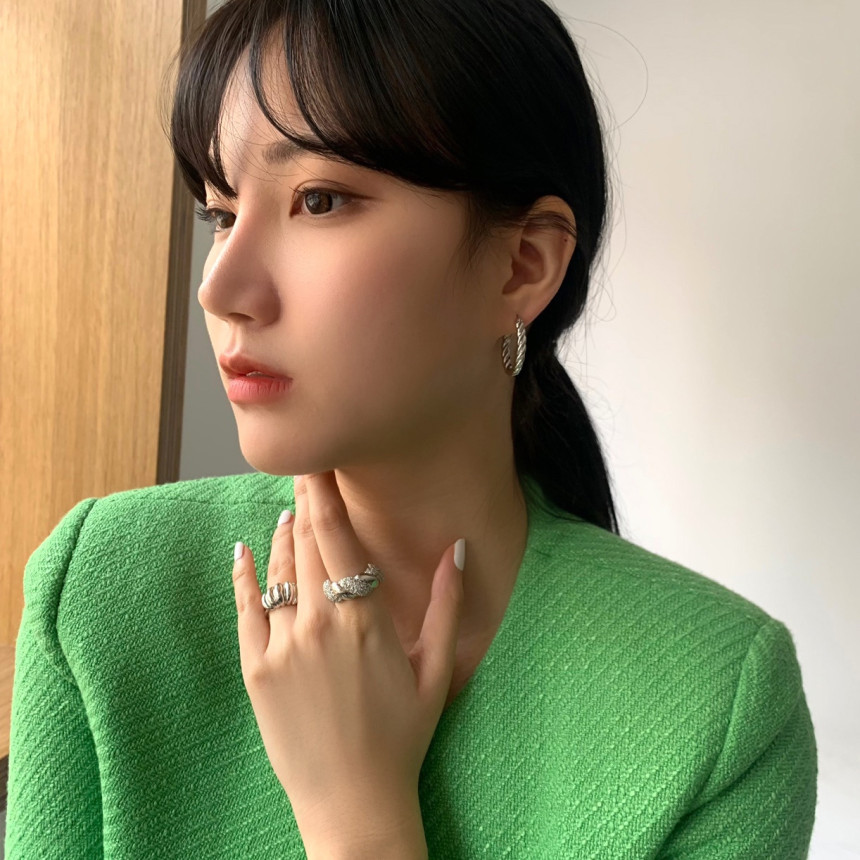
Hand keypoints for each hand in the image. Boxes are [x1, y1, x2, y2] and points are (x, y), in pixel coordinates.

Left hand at [230, 471, 464, 848]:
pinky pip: (246, 608)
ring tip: (286, 509)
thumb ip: (447, 603)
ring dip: (279, 534)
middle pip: (303, 542)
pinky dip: (243, 575)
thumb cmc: (402, 735)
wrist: (354, 801)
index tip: (318, 461)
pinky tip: (243, 549)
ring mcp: (281, 646)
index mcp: (364, 617)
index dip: (323, 492)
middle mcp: (319, 623)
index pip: (335, 534)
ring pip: (276, 570)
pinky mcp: (256, 670)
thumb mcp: (435, 667)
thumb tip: (459, 548)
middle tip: (301, 468)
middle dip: (302, 500)